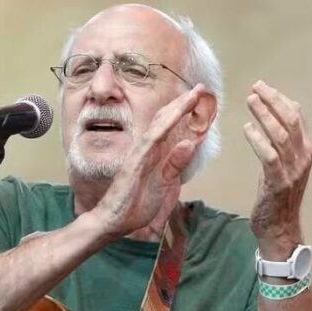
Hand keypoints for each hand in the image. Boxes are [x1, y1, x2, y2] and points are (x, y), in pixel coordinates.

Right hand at [92, 84, 206, 238]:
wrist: (112, 221)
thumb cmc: (133, 205)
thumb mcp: (163, 185)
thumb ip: (174, 165)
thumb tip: (189, 144)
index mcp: (152, 155)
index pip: (168, 128)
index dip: (182, 112)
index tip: (197, 98)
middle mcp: (145, 150)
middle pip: (164, 120)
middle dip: (182, 104)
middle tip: (200, 88)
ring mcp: (138, 155)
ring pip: (158, 126)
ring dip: (176, 110)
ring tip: (192, 96)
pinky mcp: (134, 164)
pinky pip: (150, 142)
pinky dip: (163, 127)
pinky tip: (173, 117)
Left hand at [243, 81, 311, 259]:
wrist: (280, 227)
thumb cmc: (277, 195)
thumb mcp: (282, 164)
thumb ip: (281, 142)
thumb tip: (274, 116)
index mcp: (305, 150)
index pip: (297, 117)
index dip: (281, 100)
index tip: (264, 87)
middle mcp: (303, 157)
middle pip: (291, 120)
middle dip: (273, 101)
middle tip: (256, 87)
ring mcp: (293, 170)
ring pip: (281, 135)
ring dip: (265, 115)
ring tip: (250, 101)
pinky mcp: (279, 182)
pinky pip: (270, 156)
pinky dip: (258, 140)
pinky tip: (247, 129)